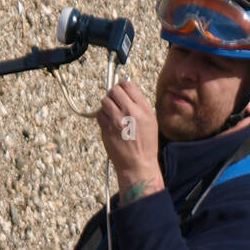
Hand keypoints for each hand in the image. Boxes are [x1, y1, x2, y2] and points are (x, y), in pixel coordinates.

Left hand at [96, 78, 162, 199]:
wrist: (137, 164)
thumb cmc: (145, 144)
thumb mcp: (150, 121)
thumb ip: (139, 105)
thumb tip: (126, 91)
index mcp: (144, 109)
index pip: (128, 85)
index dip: (122, 86)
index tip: (121, 92)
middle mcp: (131, 112)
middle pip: (114, 90)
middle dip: (113, 95)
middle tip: (114, 103)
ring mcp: (117, 120)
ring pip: (105, 101)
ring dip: (106, 105)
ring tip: (112, 114)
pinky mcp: (107, 129)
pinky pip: (99, 114)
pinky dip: (102, 116)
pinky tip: (109, 123)